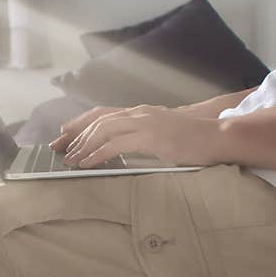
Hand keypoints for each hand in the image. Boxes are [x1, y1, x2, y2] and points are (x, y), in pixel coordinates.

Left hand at [57, 104, 220, 168]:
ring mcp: (145, 123)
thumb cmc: (193, 140)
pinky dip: (97, 154)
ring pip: (103, 130)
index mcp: (141, 113)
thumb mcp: (163, 136)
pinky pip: (115, 145)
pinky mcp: (150, 137)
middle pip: (97, 120)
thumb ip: (143, 138)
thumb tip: (125, 149)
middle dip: (74, 135)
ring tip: (70, 160)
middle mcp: (139, 113)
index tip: (63, 134)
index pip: (102, 113)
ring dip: (82, 146)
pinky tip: (87, 163)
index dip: (80, 123)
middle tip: (58, 150)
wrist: (217, 136)